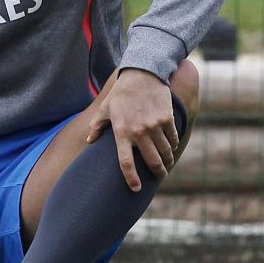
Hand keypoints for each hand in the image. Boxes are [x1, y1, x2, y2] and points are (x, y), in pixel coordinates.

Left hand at [85, 68, 178, 192]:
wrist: (143, 73)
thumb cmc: (121, 93)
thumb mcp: (105, 108)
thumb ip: (96, 126)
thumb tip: (89, 141)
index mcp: (121, 132)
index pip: (125, 162)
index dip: (131, 178)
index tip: (135, 188)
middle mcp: (139, 131)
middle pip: (152, 161)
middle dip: (158, 173)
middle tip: (160, 177)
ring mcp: (155, 125)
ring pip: (165, 151)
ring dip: (168, 160)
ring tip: (167, 164)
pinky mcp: (167, 118)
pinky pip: (173, 138)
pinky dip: (174, 145)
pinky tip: (172, 147)